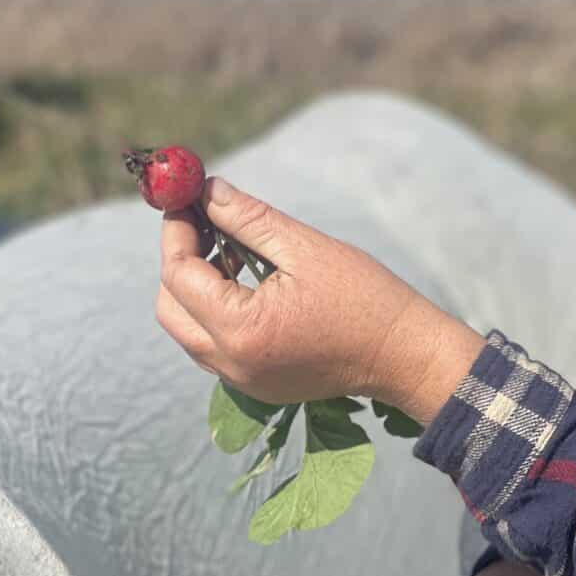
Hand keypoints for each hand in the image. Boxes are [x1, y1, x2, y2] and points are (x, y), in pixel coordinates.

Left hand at [156, 175, 483, 416]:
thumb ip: (249, 219)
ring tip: (232, 251)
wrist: (405, 354)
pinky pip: (213, 346)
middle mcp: (230, 364)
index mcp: (240, 329)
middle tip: (205, 222)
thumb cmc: (364, 296)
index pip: (179, 275)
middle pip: (170, 308)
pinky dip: (215, 312)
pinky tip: (248, 283)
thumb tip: (206, 191)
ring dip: (196, 288)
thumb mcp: (305, 247)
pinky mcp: (257, 385)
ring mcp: (242, 380)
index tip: (185, 198)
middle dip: (179, 261)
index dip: (177, 231)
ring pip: (188, 330)